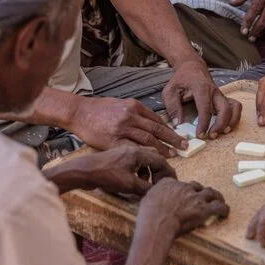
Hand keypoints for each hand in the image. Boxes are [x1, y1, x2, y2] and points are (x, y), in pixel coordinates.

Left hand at [61, 142, 176, 196]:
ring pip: (146, 152)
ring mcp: (125, 147)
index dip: (168, 171)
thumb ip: (145, 186)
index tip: (172, 179)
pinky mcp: (118, 150)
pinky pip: (137, 153)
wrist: (82, 169)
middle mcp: (134, 146)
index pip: (160, 159)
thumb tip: (157, 190)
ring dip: (151, 165)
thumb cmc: (105, 175)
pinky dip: (142, 162)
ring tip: (151, 179)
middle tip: (168, 176)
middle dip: (163, 164)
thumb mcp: (128, 184)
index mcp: (138, 152)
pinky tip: (139, 173)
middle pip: (155, 152)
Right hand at [66, 94, 186, 157]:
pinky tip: (151, 159)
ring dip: (162, 148)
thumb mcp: (121, 104)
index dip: (170, 129)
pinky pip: (132, 148)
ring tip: (172, 155)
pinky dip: (144, 154)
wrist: (79, 112)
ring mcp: (122, 128)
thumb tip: (152, 125)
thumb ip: (136, 113)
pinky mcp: (113, 140)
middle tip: (184, 146)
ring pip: (148, 139)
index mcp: (134, 106)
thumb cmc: (99, 109)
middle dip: (173, 139)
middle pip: (157, 129)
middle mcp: (131, 116)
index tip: (178, 137)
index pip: (157, 119)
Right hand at [139, 178, 228, 234]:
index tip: (184, 194)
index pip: (180, 183)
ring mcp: (195, 198)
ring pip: (211, 193)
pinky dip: (224, 209)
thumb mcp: (146, 198)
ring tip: (219, 200)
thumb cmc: (149, 214)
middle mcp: (184, 187)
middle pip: (197, 186)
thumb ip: (155, 195)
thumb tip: (155, 198)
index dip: (184, 189)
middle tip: (203, 196)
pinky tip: (225, 212)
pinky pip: (218, 207)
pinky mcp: (204, 209)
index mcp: (170, 183)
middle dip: (200, 191)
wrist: (157, 221)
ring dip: (216, 196)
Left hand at [163, 58, 241, 137]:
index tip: (200, 135)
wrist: (191, 67)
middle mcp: (214, 91)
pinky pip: (235, 106)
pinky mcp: (224, 97)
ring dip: (231, 122)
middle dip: (220, 125)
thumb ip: (173, 108)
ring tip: (222, 132)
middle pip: (225, 109)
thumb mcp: (170, 91)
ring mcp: (221, 94)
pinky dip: (235, 117)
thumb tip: (178, 124)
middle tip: (211, 136)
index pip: (205, 108)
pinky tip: (227, 126)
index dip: (204, 123)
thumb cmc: (181, 80)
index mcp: (201, 88)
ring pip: (234, 108)